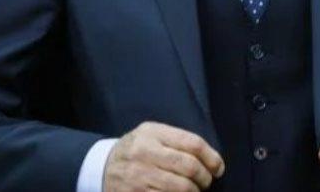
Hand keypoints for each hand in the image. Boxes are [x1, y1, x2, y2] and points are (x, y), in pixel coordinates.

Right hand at [104, 121, 224, 191]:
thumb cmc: (136, 150)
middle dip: (204, 178)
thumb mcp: (151, 134)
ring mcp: (138, 176)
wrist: (101, 167)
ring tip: (194, 191)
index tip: (218, 168)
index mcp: (152, 133)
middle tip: (206, 182)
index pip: (192, 144)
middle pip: (189, 167)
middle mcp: (144, 153)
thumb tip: (210, 159)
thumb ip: (177, 140)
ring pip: (181, 188)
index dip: (212, 158)